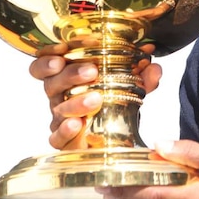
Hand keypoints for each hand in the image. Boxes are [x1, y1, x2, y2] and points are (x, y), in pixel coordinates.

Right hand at [29, 42, 161, 149]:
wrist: (116, 136)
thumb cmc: (113, 103)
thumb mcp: (130, 85)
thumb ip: (142, 76)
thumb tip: (154, 67)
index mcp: (67, 77)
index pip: (44, 66)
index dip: (46, 60)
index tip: (59, 56)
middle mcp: (59, 97)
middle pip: (52, 84)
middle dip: (70, 75)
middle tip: (91, 71)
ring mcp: (60, 119)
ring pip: (58, 109)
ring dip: (75, 102)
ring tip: (95, 98)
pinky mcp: (64, 141)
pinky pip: (57, 138)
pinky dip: (65, 131)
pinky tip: (77, 124)